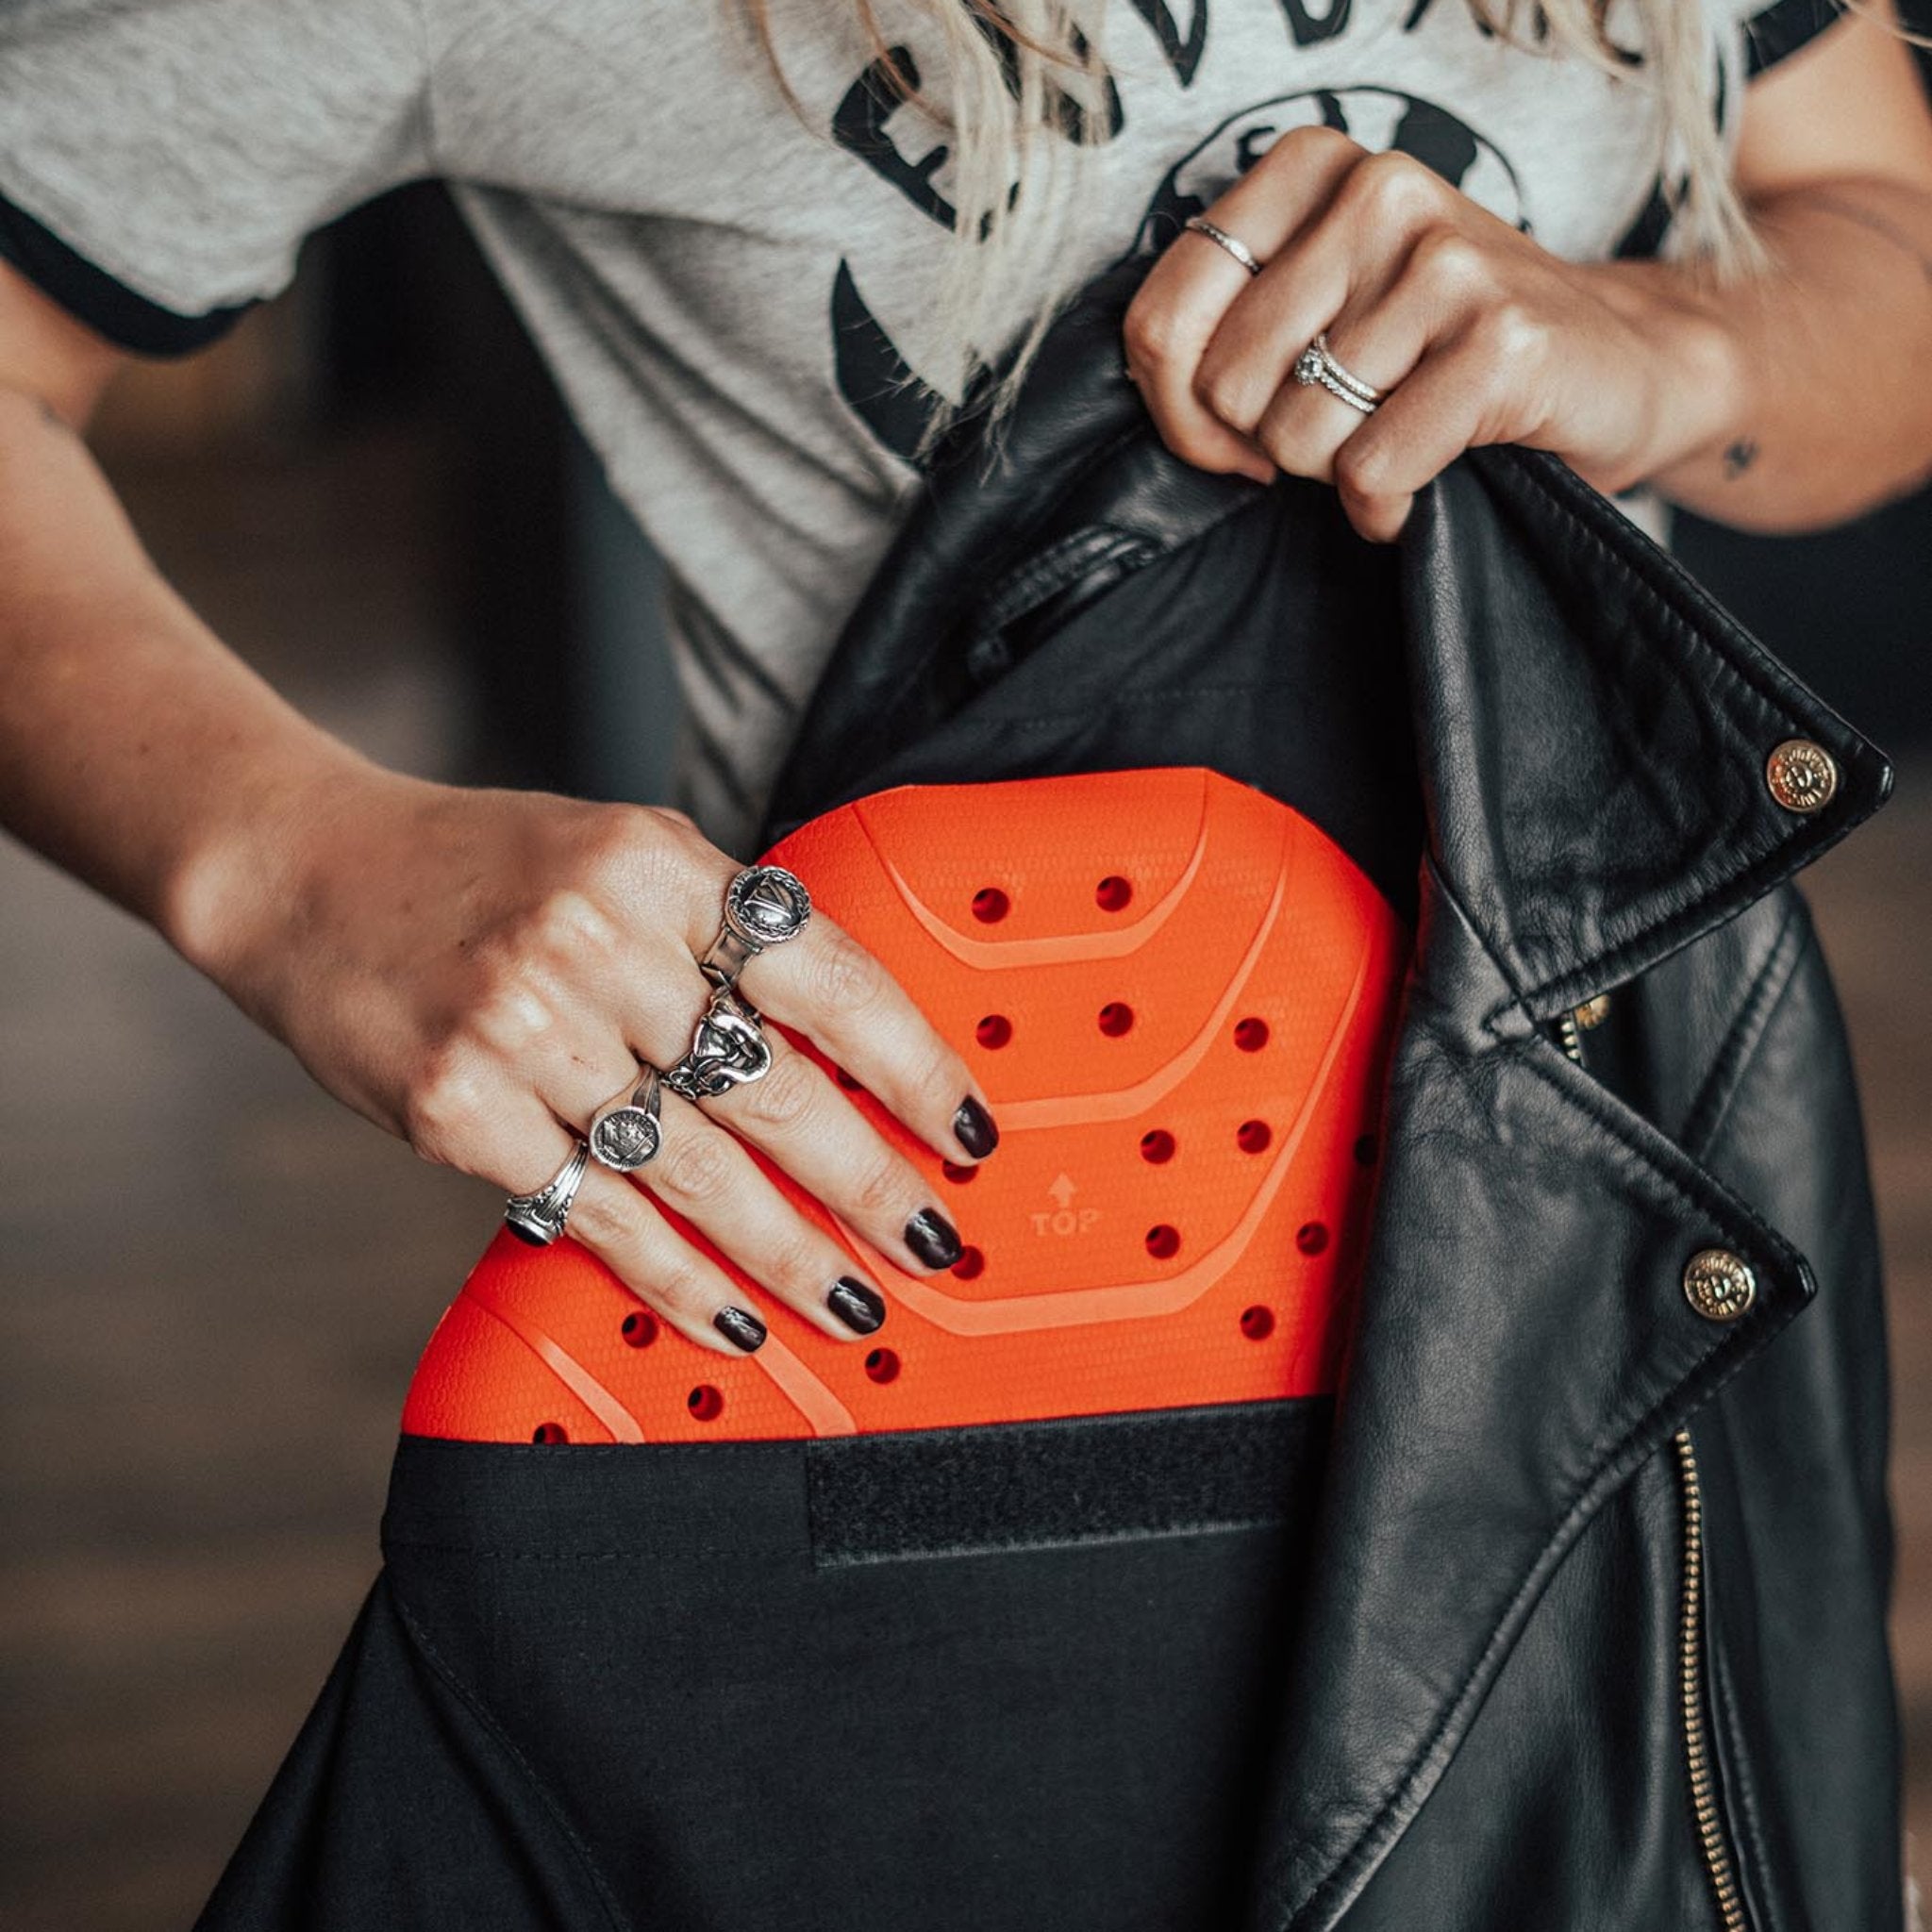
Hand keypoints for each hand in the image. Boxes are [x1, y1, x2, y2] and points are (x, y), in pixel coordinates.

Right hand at [189, 764, 997, 1355]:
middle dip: (868, 1180)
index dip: (911, 1065)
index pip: (824, 976)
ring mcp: (523, 1028)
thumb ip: (718, 932)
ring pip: (693, 1170)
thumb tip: (846, 1049)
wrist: (305, 874)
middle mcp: (597, 941)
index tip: (967, 1128)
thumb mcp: (617, 854)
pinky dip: (673, 1276)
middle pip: (773, 1089)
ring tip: (850, 1298)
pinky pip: (597, 1213)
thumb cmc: (480, 869)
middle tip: (931, 1239)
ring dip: (785, 1250)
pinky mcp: (459, 1110)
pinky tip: (731, 1315)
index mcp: (658, 864)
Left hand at [1122, 126, 1738, 540]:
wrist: (1622, 361)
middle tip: (1339, 437)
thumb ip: (1234, 326)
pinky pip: (1371, 470)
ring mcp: (1445, 260)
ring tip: (1398, 440)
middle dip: (1268, 447)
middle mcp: (1376, 193)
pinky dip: (1385, 509)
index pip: (1161, 316)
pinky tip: (1426, 482)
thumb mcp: (1329, 305)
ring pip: (1297, 437)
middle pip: (1225, 388)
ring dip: (1338, 476)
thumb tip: (1158, 398)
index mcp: (1312, 170)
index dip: (1176, 411)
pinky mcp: (1501, 340)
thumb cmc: (1449, 350)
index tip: (1228, 441)